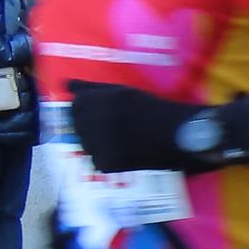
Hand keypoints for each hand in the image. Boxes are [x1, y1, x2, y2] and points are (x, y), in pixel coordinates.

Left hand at [68, 81, 204, 172]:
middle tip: (113, 128)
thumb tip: (66, 85)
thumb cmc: (155, 110)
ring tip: (122, 140)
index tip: (97, 113)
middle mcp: (99, 120)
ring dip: (98, 143)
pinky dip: (108, 159)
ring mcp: (102, 143)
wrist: (182, 136)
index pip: (75, 105)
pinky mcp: (107, 163)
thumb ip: (93, 88)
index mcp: (103, 100)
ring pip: (85, 144)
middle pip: (77, 125)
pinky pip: (97, 161)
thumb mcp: (124, 92)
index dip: (84, 110)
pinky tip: (126, 152)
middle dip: (90, 126)